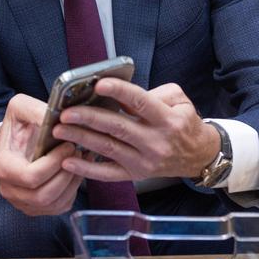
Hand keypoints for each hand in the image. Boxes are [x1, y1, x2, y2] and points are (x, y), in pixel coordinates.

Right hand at [0, 95, 81, 215]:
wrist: (15, 142)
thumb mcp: (21, 107)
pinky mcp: (37, 208)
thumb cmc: (18, 125)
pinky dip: (73, 190)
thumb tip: (54, 119)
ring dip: (72, 182)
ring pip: (54, 203)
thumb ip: (35, 110)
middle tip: (78, 152)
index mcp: (3, 166)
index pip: (31, 176)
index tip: (68, 145)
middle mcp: (9, 189)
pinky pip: (60, 207)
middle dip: (66, 174)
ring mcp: (22, 202)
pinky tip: (77, 170)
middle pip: (43, 194)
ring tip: (81, 159)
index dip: (54, 163)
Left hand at [55, 79, 219, 180]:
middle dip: (88, 118)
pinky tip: (68, 161)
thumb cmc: (183, 123)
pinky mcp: (135, 175)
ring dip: (81, 138)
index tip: (99, 83)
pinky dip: (86, 169)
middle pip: (117, 127)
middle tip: (66, 112)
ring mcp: (144, 161)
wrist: (198, 156)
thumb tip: (119, 94)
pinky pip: (108, 174)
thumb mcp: (178, 101)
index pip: (141, 102)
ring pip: (108, 148)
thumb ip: (152, 94)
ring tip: (59, 130)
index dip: (119, 92)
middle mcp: (155, 142)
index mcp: (167, 120)